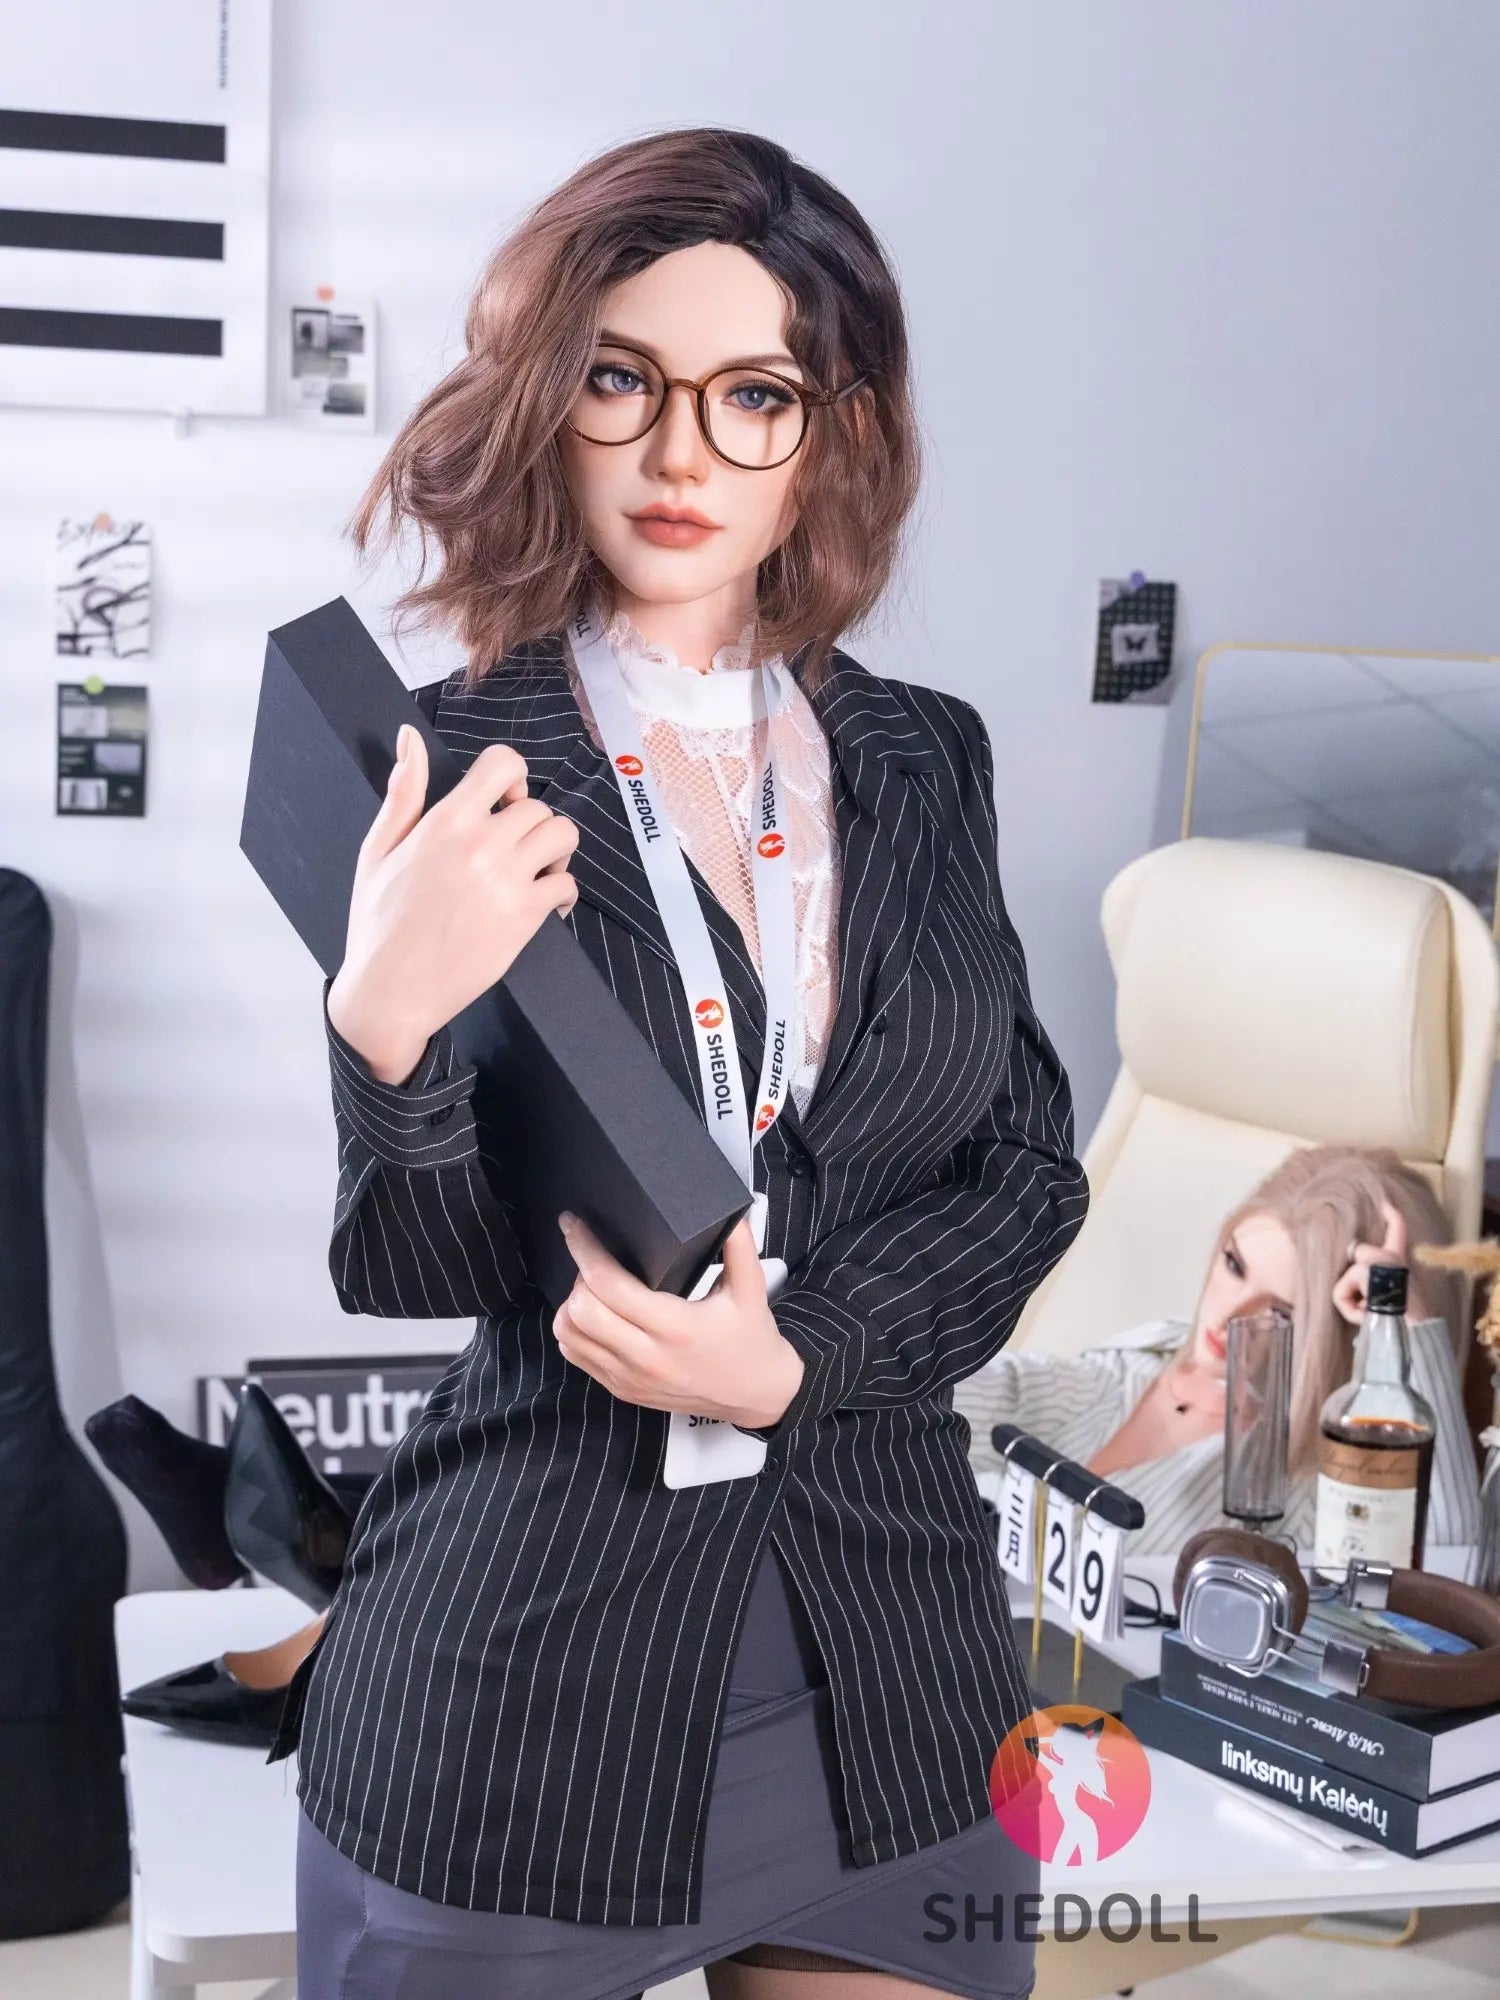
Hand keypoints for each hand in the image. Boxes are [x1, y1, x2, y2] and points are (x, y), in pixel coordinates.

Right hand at [328, 724, 580, 1081]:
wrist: (391, 991)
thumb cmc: (379, 922)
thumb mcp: (378, 850)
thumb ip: (403, 792)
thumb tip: (409, 739)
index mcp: (445, 821)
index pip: (504, 764)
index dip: (511, 778)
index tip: (502, 802)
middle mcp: (481, 844)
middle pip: (538, 806)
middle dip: (529, 823)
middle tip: (513, 848)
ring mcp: (506, 880)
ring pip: (562, 836)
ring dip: (554, 850)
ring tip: (533, 870)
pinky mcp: (525, 917)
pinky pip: (566, 884)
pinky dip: (562, 891)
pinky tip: (543, 903)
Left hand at [551, 1213, 804, 1429]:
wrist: (755, 1394)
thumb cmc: (750, 1338)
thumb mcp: (752, 1288)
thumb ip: (739, 1244)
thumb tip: (728, 1209)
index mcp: (676, 1328)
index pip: (609, 1285)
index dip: (585, 1249)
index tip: (575, 1225)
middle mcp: (647, 1357)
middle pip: (582, 1310)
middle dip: (578, 1273)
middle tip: (590, 1255)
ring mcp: (630, 1377)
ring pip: (569, 1335)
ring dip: (571, 1303)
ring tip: (591, 1284)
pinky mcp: (622, 1389)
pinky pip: (575, 1356)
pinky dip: (572, 1329)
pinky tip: (591, 1312)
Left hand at [1333, 1199, 1411, 1325]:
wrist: (1413, 1335)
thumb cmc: (1404, 1324)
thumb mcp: (1391, 1299)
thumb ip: (1375, 1284)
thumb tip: (1356, 1286)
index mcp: (1401, 1260)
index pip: (1397, 1230)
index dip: (1391, 1215)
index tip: (1385, 1201)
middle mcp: (1391, 1255)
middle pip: (1357, 1252)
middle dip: (1352, 1280)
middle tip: (1369, 1305)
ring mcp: (1378, 1259)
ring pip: (1345, 1280)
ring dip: (1352, 1302)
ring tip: (1372, 1313)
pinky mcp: (1365, 1269)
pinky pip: (1340, 1294)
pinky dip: (1349, 1310)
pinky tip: (1367, 1315)